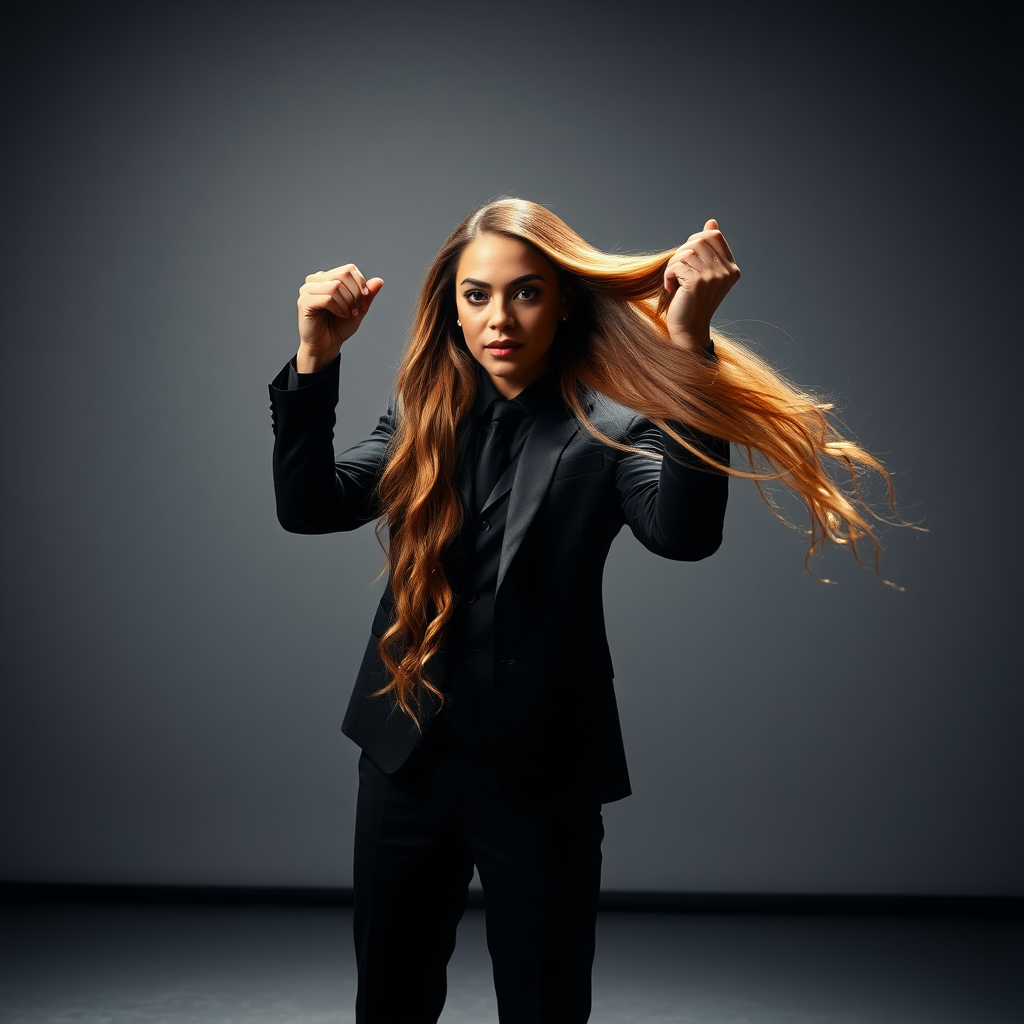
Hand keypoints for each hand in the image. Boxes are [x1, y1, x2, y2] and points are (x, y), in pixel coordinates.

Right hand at [296, 264, 383, 371]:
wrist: (327, 345)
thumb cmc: (339, 327)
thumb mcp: (359, 308)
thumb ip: (367, 294)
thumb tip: (379, 281)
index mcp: (327, 277)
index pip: (349, 269)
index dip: (361, 284)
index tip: (363, 302)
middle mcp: (315, 280)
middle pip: (343, 275)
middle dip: (355, 294)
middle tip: (355, 310)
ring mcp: (307, 290)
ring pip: (336, 286)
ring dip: (347, 303)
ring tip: (347, 314)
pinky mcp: (304, 302)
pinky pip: (328, 298)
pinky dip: (339, 309)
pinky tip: (339, 315)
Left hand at [663, 220, 739, 353]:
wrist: (688, 330)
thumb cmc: (691, 302)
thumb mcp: (702, 273)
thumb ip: (708, 249)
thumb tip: (711, 222)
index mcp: (732, 268)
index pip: (713, 235)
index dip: (694, 241)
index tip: (686, 260)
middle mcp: (727, 271)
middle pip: (698, 240)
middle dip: (681, 252)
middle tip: (676, 271)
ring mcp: (714, 276)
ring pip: (686, 251)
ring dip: (673, 265)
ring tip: (673, 281)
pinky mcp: (698, 282)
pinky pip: (676, 264)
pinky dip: (668, 274)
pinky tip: (671, 288)